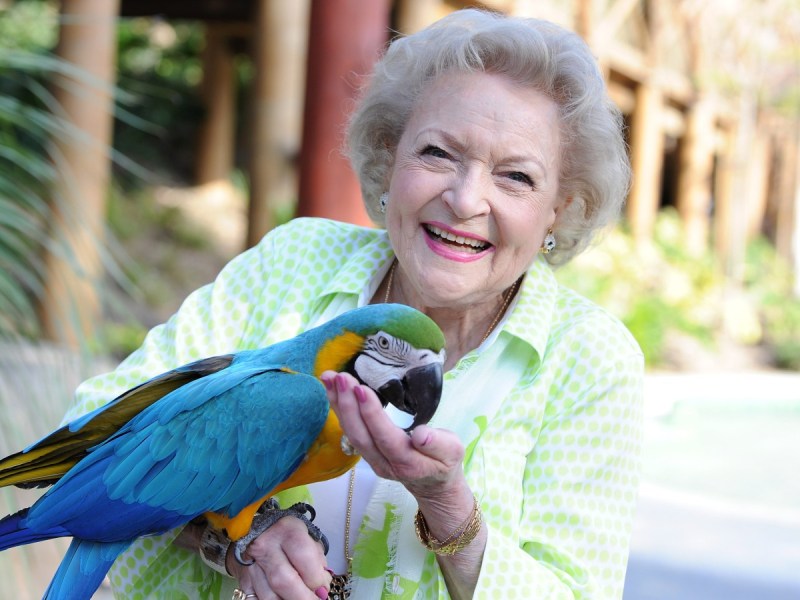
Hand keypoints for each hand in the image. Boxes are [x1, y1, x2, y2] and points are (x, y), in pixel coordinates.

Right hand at [226, 515, 331, 598]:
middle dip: (303, 597)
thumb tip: (322, 587)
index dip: (316, 578)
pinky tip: (284, 599)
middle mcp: (265, 545)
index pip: (304, 556)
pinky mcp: (243, 580)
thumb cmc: (287, 537)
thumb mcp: (306, 538)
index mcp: (287, 531)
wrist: (254, 533)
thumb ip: (317, 560)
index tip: (324, 590)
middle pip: (284, 580)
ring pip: (269, 596)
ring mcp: (251, 564)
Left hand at [320, 371, 465, 500]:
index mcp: (408, 462)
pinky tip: (332, 390)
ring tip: (329, 378)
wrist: (433, 485)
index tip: (360, 389)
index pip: (385, 437)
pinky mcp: (366, 452)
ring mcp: (372, 459)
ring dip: (338, 404)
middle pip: (360, 435)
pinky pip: (349, 430)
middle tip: (340, 377)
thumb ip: (438, 444)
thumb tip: (421, 434)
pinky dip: (339, 409)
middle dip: (347, 405)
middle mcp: (384, 463)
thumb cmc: (444, 462)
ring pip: (350, 432)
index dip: (371, 414)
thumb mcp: (453, 452)